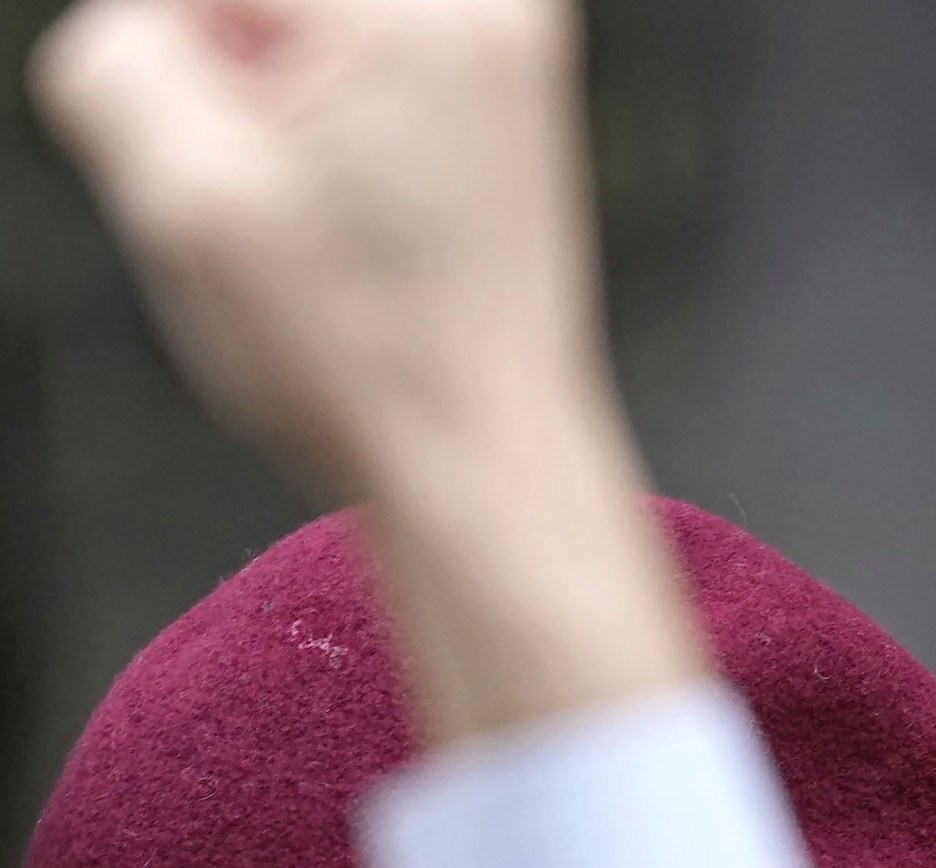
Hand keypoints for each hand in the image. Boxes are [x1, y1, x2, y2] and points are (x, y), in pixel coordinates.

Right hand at [31, 0, 703, 738]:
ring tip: (329, 216)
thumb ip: (118, 62)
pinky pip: (364, 64)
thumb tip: (139, 26)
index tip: (234, 171)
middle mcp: (493, 8)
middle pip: (264, 3)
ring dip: (280, 101)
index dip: (183, 79)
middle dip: (236, 79)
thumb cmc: (356, 355)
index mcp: (421, 14)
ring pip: (308, 31)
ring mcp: (514, 46)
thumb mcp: (186, 203)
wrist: (482, 453)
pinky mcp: (512, 92)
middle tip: (286, 199)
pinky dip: (332, 120)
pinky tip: (361, 214)